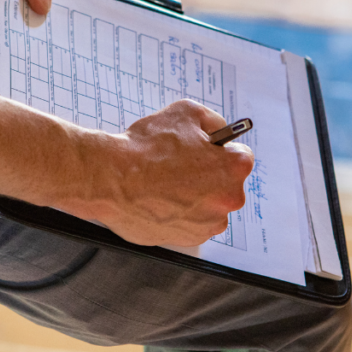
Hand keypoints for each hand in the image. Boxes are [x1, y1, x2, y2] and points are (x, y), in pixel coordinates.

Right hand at [69, 100, 254, 246]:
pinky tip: (160, 200)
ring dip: (194, 196)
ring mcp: (208, 223)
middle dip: (208, 174)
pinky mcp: (188, 239)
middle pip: (225, 183)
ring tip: (166, 184)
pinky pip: (191, 223)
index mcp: (234, 168)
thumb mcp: (187, 112)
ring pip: (208, 205)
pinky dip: (179, 214)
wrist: (112, 179)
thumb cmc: (146, 148)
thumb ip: (213, 121)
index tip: (205, 151)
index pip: (240, 156)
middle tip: (179, 166)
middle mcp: (228, 199)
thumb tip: (218, 132)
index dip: (218, 150)